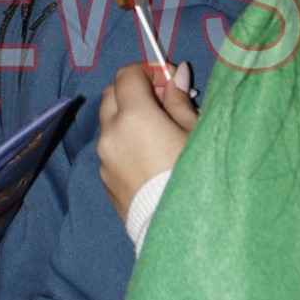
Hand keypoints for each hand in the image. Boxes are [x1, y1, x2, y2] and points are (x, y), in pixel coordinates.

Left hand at [97, 62, 197, 221]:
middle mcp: (110, 134)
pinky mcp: (104, 181)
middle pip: (111, 95)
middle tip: (162, 103)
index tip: (167, 80)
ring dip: (127, 118)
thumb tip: (177, 75)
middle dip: (133, 91)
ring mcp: (104, 159)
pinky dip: (124, 143)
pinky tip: (149, 158)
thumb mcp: (195, 132)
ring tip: (157, 132)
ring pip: (108, 123)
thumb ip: (179, 101)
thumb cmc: (194, 174)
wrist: (183, 229)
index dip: (147, 71)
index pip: (126, 75)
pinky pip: (110, 150)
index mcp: (133, 116)